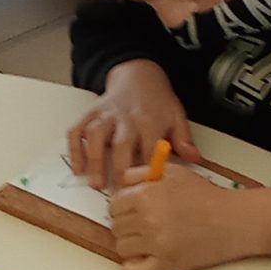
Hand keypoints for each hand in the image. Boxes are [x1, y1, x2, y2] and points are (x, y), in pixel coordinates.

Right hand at [69, 60, 194, 190]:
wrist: (137, 74)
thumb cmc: (156, 101)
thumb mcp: (175, 116)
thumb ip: (183, 139)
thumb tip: (194, 158)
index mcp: (149, 120)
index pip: (149, 147)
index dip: (147, 170)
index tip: (146, 191)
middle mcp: (126, 117)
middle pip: (121, 144)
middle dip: (119, 170)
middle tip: (119, 195)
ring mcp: (106, 115)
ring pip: (96, 136)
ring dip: (95, 160)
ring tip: (96, 184)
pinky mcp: (90, 114)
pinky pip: (78, 130)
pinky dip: (75, 149)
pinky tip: (78, 168)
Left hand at [107, 169, 270, 269]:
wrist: (234, 220)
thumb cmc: (207, 196)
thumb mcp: (174, 173)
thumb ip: (142, 173)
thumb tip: (122, 184)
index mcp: (147, 195)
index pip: (114, 205)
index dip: (123, 208)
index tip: (134, 210)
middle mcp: (148, 219)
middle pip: (116, 228)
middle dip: (128, 226)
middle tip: (144, 225)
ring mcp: (157, 243)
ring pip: (122, 249)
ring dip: (132, 246)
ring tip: (148, 241)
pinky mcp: (167, 264)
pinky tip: (146, 261)